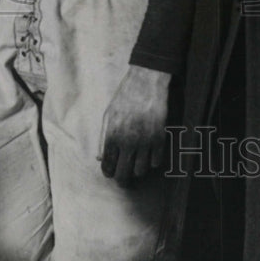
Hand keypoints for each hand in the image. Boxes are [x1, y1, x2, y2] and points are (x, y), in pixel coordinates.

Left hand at [98, 65, 170, 187]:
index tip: (112, 171)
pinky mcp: (160, 137)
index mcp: (112, 136)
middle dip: (122, 179)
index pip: (108, 167)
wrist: (147, 81)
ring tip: (137, 161)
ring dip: (138, 169)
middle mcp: (128, 141)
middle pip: (124, 174)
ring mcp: (145, 141)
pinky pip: (156, 162)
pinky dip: (152, 161)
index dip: (109, 172)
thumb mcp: (108, 115)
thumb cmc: (125, 96)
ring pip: (141, 171)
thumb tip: (99, 158)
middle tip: (124, 176)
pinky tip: (149, 153)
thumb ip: (102, 138)